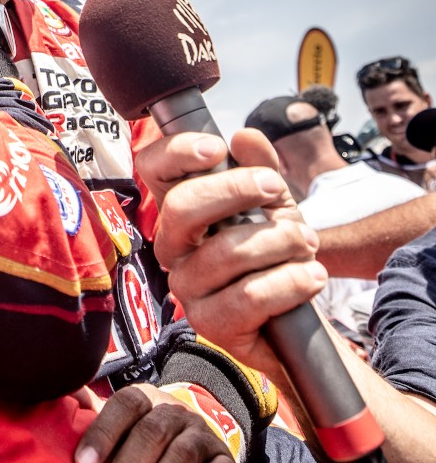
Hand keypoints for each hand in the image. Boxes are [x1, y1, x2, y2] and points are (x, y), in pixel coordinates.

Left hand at [74, 384, 237, 462]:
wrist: (193, 441)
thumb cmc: (140, 437)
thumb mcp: (119, 423)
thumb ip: (90, 415)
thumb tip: (54, 399)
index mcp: (144, 398)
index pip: (124, 405)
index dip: (103, 433)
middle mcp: (175, 412)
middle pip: (151, 432)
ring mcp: (202, 435)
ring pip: (182, 455)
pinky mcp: (225, 461)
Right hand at [139, 129, 325, 373]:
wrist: (296, 317)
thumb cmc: (275, 256)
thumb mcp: (274, 206)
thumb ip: (261, 169)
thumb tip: (245, 137)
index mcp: (181, 211)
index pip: (152, 169)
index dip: (176, 152)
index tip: (216, 148)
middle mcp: (173, 248)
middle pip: (180, 208)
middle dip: (235, 190)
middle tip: (276, 188)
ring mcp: (187, 288)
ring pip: (225, 251)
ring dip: (281, 242)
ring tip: (308, 246)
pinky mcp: (211, 325)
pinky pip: (249, 296)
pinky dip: (290, 282)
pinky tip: (309, 277)